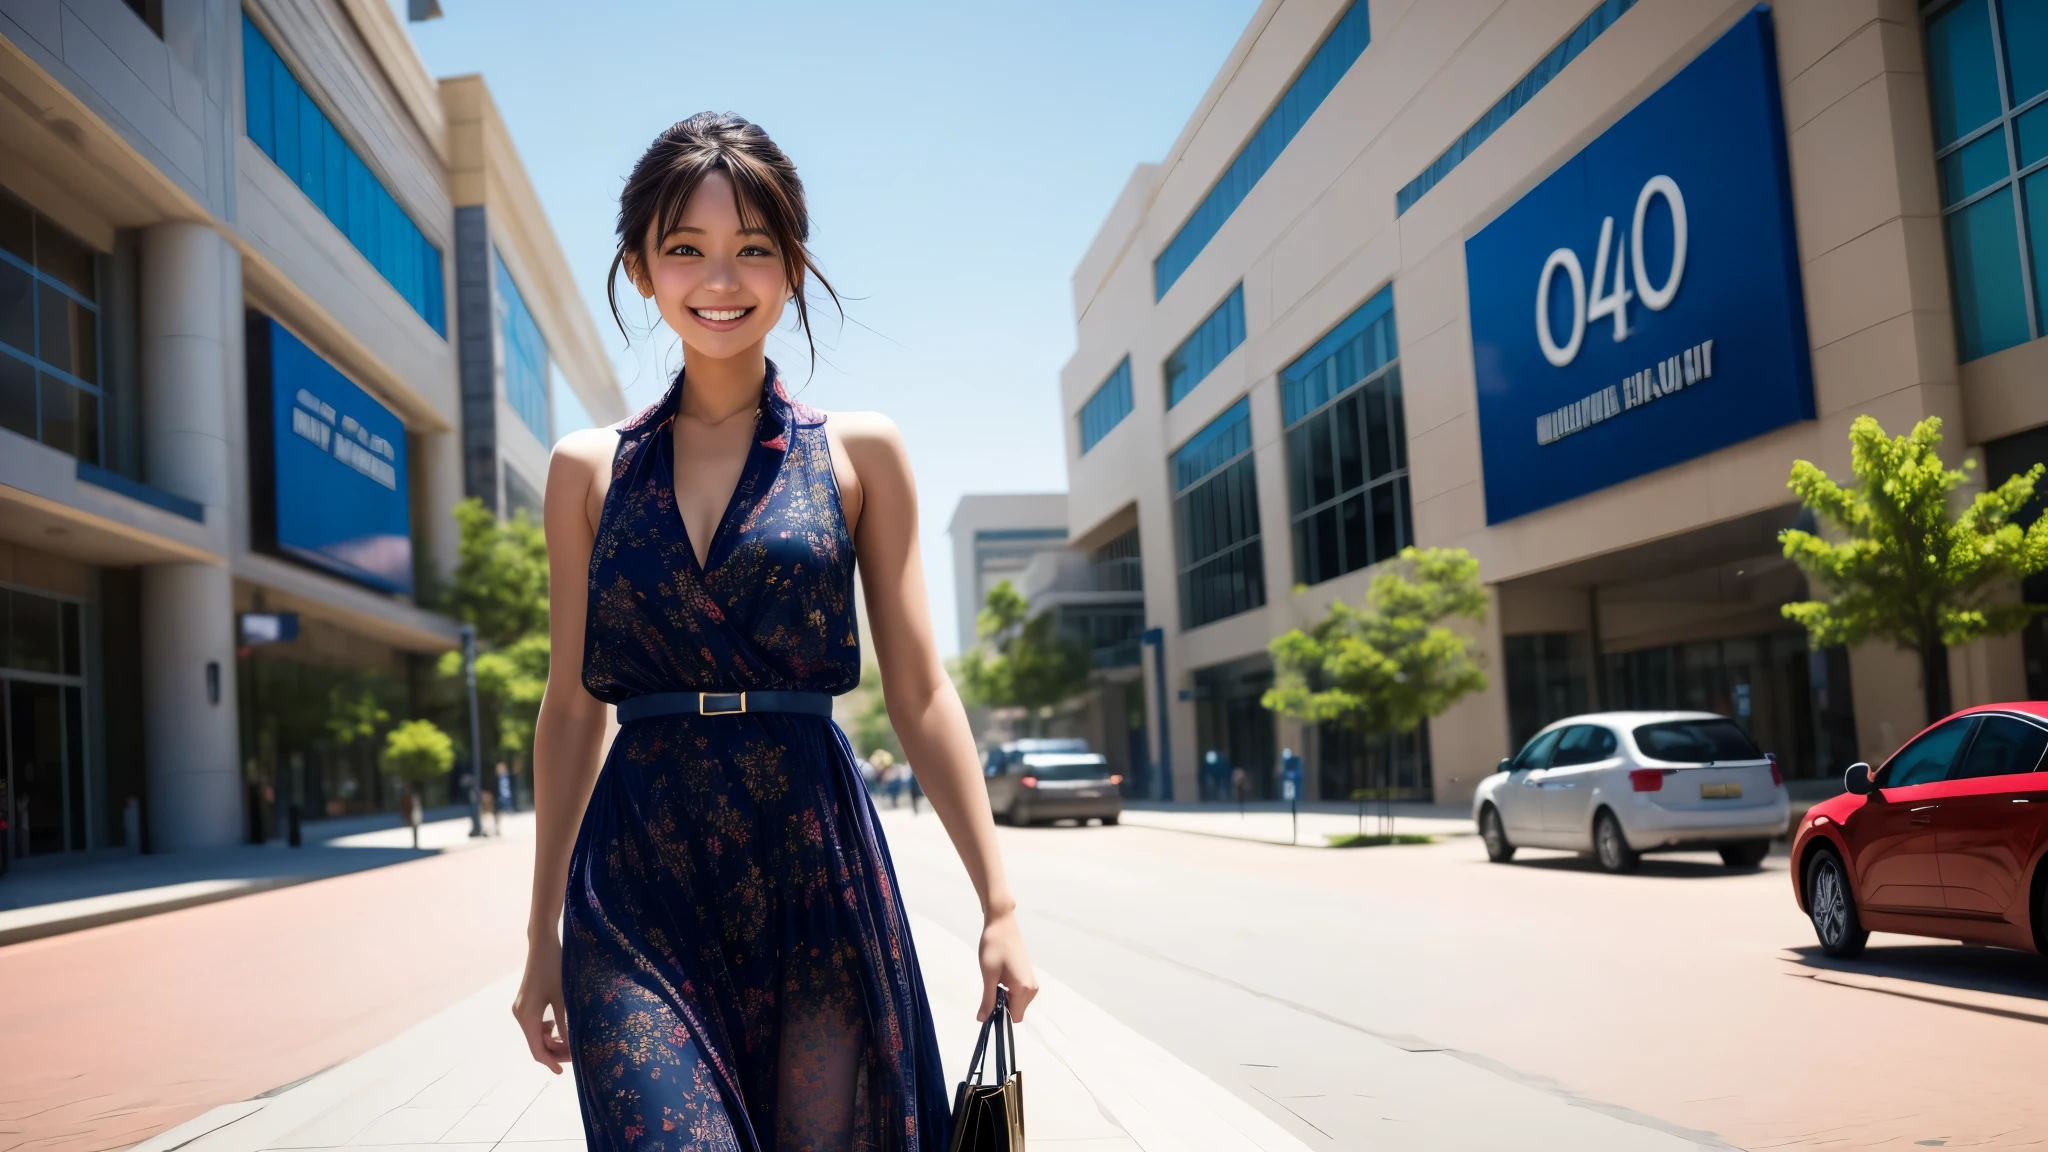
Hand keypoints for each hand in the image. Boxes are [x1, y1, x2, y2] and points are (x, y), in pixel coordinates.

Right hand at [512, 937, 570, 1072]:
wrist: (542, 945)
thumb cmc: (554, 969)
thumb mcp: (563, 998)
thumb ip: (565, 1024)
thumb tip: (571, 1045)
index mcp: (527, 1017)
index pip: (536, 1049)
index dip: (550, 1062)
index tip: (563, 1071)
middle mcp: (520, 1015)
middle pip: (536, 1043)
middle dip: (554, 1050)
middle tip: (575, 1053)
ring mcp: (521, 1009)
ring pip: (536, 1033)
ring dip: (552, 1039)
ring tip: (571, 1039)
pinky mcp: (525, 1002)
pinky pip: (535, 1023)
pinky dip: (547, 1028)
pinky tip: (561, 1024)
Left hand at [976, 908, 1038, 1021]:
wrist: (1002, 924)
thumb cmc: (994, 947)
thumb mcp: (988, 976)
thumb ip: (988, 1000)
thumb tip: (982, 1020)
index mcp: (1024, 989)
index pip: (1015, 1017)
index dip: (1001, 1014)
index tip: (990, 1002)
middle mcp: (1032, 988)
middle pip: (1016, 1010)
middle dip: (1003, 1005)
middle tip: (991, 986)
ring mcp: (1031, 981)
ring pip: (1017, 1002)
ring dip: (1005, 996)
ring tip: (996, 977)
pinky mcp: (1028, 976)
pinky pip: (1018, 993)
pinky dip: (1008, 990)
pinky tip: (1001, 974)